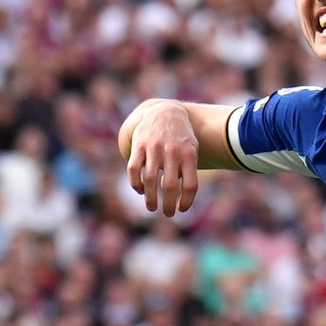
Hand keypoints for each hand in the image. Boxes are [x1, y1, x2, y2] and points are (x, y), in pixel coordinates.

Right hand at [122, 102, 204, 219]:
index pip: (190, 185)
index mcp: (189, 154)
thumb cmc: (181, 138)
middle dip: (167, 204)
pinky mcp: (139, 145)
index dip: (186, 201)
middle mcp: (172, 151)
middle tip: (167, 213)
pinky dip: (136, 183)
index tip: (181, 209)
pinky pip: (134, 169)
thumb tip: (178, 197)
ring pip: (149, 179)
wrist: (165, 112)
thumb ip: (188, 171)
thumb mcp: (192, 150)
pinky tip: (140, 190)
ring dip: (150, 198)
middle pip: (169, 186)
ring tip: (152, 207)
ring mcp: (154, 147)